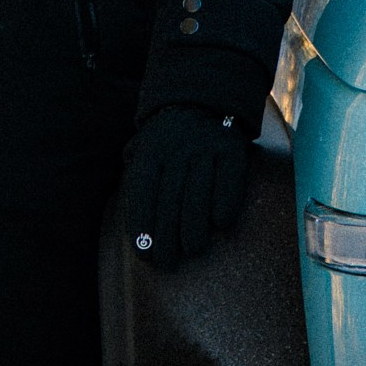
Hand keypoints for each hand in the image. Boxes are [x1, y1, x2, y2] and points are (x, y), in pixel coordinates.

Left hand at [124, 106, 251, 272]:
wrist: (204, 101)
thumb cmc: (169, 142)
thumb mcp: (145, 149)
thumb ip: (136, 179)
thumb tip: (134, 223)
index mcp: (151, 152)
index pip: (143, 193)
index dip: (143, 226)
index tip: (144, 254)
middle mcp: (176, 149)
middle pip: (169, 200)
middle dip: (166, 238)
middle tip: (167, 264)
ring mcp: (205, 148)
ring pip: (198, 194)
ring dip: (194, 227)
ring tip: (192, 249)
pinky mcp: (231, 150)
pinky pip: (228, 182)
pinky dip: (224, 204)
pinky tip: (220, 223)